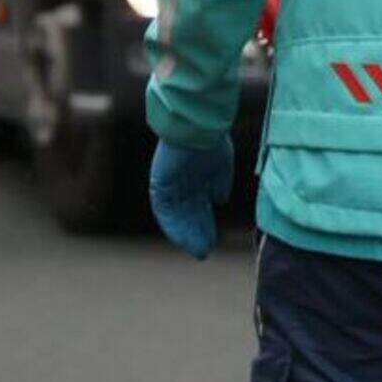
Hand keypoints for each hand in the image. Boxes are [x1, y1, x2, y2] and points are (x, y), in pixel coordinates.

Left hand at [148, 134, 235, 258]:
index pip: (200, 208)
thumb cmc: (212, 142)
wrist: (196, 129)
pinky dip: (172, 225)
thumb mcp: (221, 167)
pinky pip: (164, 210)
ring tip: (196, 250)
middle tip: (204, 252)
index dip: (206, 226)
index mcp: (199, 178)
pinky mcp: (159, 185)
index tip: (212, 242)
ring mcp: (171, 185)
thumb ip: (219, 184)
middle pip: (189, 215)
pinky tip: (180, 239)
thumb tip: (219, 201)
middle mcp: (184, 184)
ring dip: (186, 234)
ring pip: (177, 216)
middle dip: (197, 233)